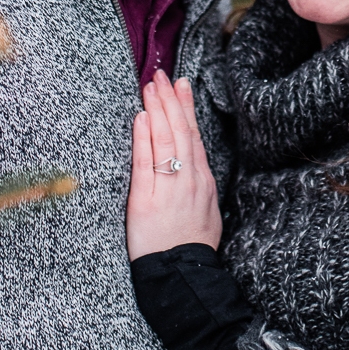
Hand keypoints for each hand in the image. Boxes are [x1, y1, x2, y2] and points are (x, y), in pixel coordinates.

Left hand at [127, 71, 222, 259]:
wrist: (183, 274)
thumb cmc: (192, 245)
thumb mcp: (207, 210)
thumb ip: (199, 184)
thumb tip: (194, 163)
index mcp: (203, 180)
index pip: (194, 135)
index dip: (186, 107)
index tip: (180, 84)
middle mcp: (190, 179)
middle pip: (181, 131)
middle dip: (171, 99)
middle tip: (161, 74)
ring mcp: (170, 189)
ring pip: (166, 141)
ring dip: (157, 110)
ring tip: (150, 86)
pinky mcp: (147, 201)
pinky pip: (146, 164)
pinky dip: (144, 139)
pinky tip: (141, 118)